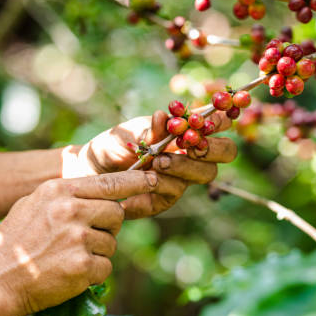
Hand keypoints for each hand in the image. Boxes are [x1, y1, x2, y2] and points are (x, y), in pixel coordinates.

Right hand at [0, 170, 160, 315]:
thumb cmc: (13, 244)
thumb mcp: (32, 205)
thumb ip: (64, 195)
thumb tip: (99, 191)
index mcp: (59, 191)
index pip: (109, 183)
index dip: (136, 181)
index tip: (155, 178)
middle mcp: (71, 210)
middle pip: (116, 213)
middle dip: (108, 226)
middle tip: (85, 238)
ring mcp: (78, 238)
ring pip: (111, 243)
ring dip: (97, 252)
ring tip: (67, 257)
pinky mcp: (82, 266)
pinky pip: (106, 267)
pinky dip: (93, 274)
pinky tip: (69, 273)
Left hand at [66, 110, 237, 218]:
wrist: (89, 170)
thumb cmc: (113, 144)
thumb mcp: (128, 131)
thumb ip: (148, 127)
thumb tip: (163, 117)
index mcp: (187, 132)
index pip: (219, 123)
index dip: (224, 119)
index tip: (209, 119)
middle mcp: (191, 155)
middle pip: (226, 152)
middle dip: (212, 148)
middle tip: (190, 145)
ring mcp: (182, 178)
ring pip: (205, 174)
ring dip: (184, 166)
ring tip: (157, 162)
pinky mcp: (166, 198)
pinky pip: (174, 193)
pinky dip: (159, 186)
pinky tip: (141, 183)